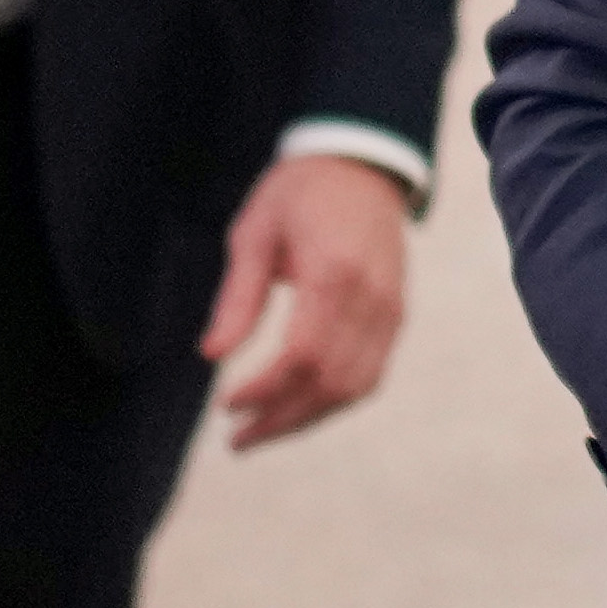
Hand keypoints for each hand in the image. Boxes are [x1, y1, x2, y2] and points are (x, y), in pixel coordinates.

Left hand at [199, 152, 413, 449]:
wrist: (361, 167)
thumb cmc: (298, 195)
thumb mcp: (254, 234)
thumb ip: (237, 297)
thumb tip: (210, 355)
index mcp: (333, 272)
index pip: (302, 355)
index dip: (263, 391)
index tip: (225, 406)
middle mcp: (371, 297)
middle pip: (330, 382)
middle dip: (281, 419)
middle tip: (236, 440)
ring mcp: (391, 310)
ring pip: (354, 388)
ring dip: (306, 419)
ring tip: (261, 432)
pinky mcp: (396, 316)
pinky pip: (370, 375)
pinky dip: (332, 401)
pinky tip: (297, 408)